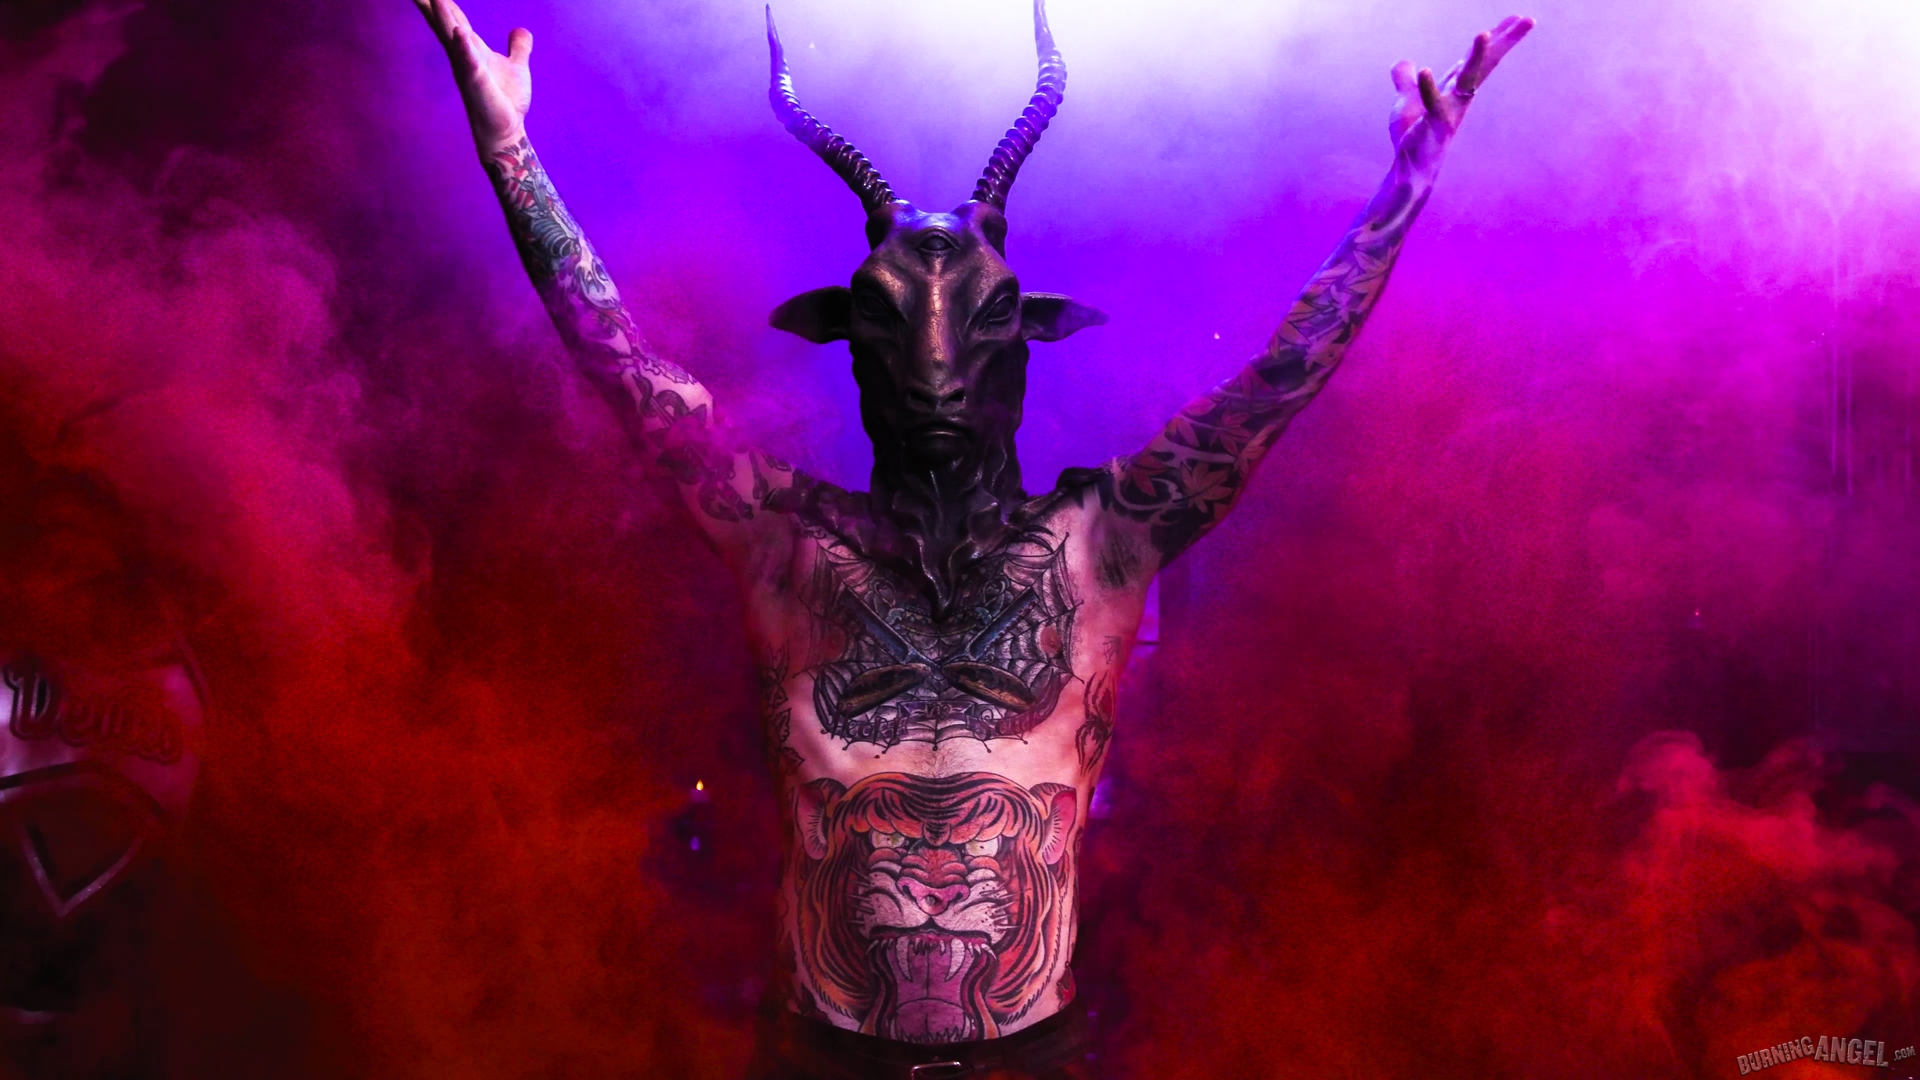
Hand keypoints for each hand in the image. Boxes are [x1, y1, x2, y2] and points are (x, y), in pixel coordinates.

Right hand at [412, 0, 531, 152]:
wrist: (506, 129)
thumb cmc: (505, 100)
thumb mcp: (516, 66)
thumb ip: (518, 47)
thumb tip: (520, 30)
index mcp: (471, 47)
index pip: (452, 17)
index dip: (440, 1)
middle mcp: (463, 54)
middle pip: (444, 21)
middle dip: (431, 3)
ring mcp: (468, 68)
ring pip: (452, 36)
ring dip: (444, 16)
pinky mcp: (477, 83)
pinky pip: (470, 62)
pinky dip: (465, 48)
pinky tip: (461, 33)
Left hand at [1388, 16, 1531, 181]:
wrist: (1410, 170)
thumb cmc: (1414, 137)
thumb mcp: (1407, 102)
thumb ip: (1405, 81)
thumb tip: (1403, 62)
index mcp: (1456, 88)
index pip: (1479, 58)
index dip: (1497, 38)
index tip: (1517, 18)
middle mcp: (1459, 97)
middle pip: (1485, 63)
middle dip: (1505, 41)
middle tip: (1528, 20)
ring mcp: (1449, 110)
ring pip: (1466, 80)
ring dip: (1475, 57)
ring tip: (1484, 34)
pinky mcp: (1433, 124)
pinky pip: (1432, 103)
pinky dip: (1427, 87)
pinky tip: (1424, 70)